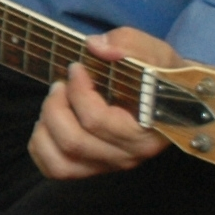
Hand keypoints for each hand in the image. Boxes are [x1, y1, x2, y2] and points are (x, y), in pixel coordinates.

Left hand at [31, 27, 177, 179]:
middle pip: (73, 141)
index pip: (97, 121)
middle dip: (56, 107)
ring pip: (61, 163)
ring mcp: (108, 165)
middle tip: (60, 85)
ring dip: (46, 129)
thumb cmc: (160, 78)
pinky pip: (55, 169)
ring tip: (54, 104)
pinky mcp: (92, 168)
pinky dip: (41, 146)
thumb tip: (96, 46)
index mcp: (145, 132)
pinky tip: (48, 123)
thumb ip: (129, 44)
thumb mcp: (154, 53)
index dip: (78, 91)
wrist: (173, 100)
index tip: (77, 68)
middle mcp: (127, 156)